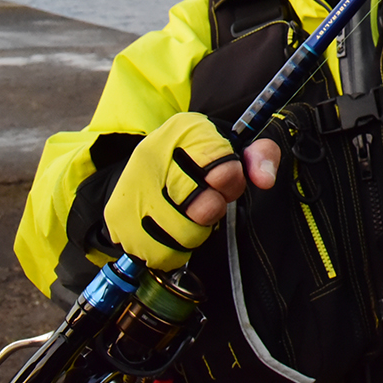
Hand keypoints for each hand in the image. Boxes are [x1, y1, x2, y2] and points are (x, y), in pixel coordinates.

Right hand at [104, 112, 281, 269]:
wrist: (143, 169)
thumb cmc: (197, 160)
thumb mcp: (232, 146)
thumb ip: (260, 155)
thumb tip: (265, 180)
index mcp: (186, 130)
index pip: (222, 166)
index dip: (231, 181)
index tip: (225, 180)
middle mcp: (153, 153)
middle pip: (203, 205)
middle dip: (214, 208)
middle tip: (208, 201)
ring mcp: (132, 186)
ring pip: (183, 233)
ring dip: (195, 232)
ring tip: (190, 216)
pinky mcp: (118, 217)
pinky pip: (160, 251)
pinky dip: (173, 249)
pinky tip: (171, 231)